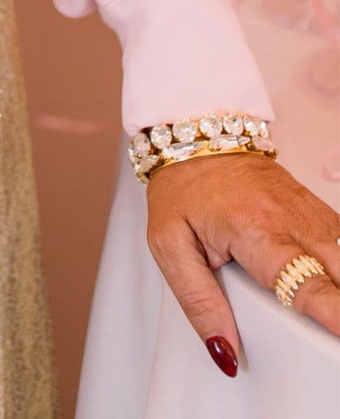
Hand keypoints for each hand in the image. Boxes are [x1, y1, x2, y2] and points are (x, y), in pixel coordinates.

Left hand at [146, 152, 339, 372]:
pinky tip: (335, 281)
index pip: (303, 280)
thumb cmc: (182, 190)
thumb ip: (198, 302)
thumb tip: (226, 353)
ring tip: (333, 311)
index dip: (331, 309)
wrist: (194, 139)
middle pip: (338, 271)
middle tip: (334, 329)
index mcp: (255, 231)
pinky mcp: (317, 211)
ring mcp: (309, 213)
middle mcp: (291, 221)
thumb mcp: (168, 245)